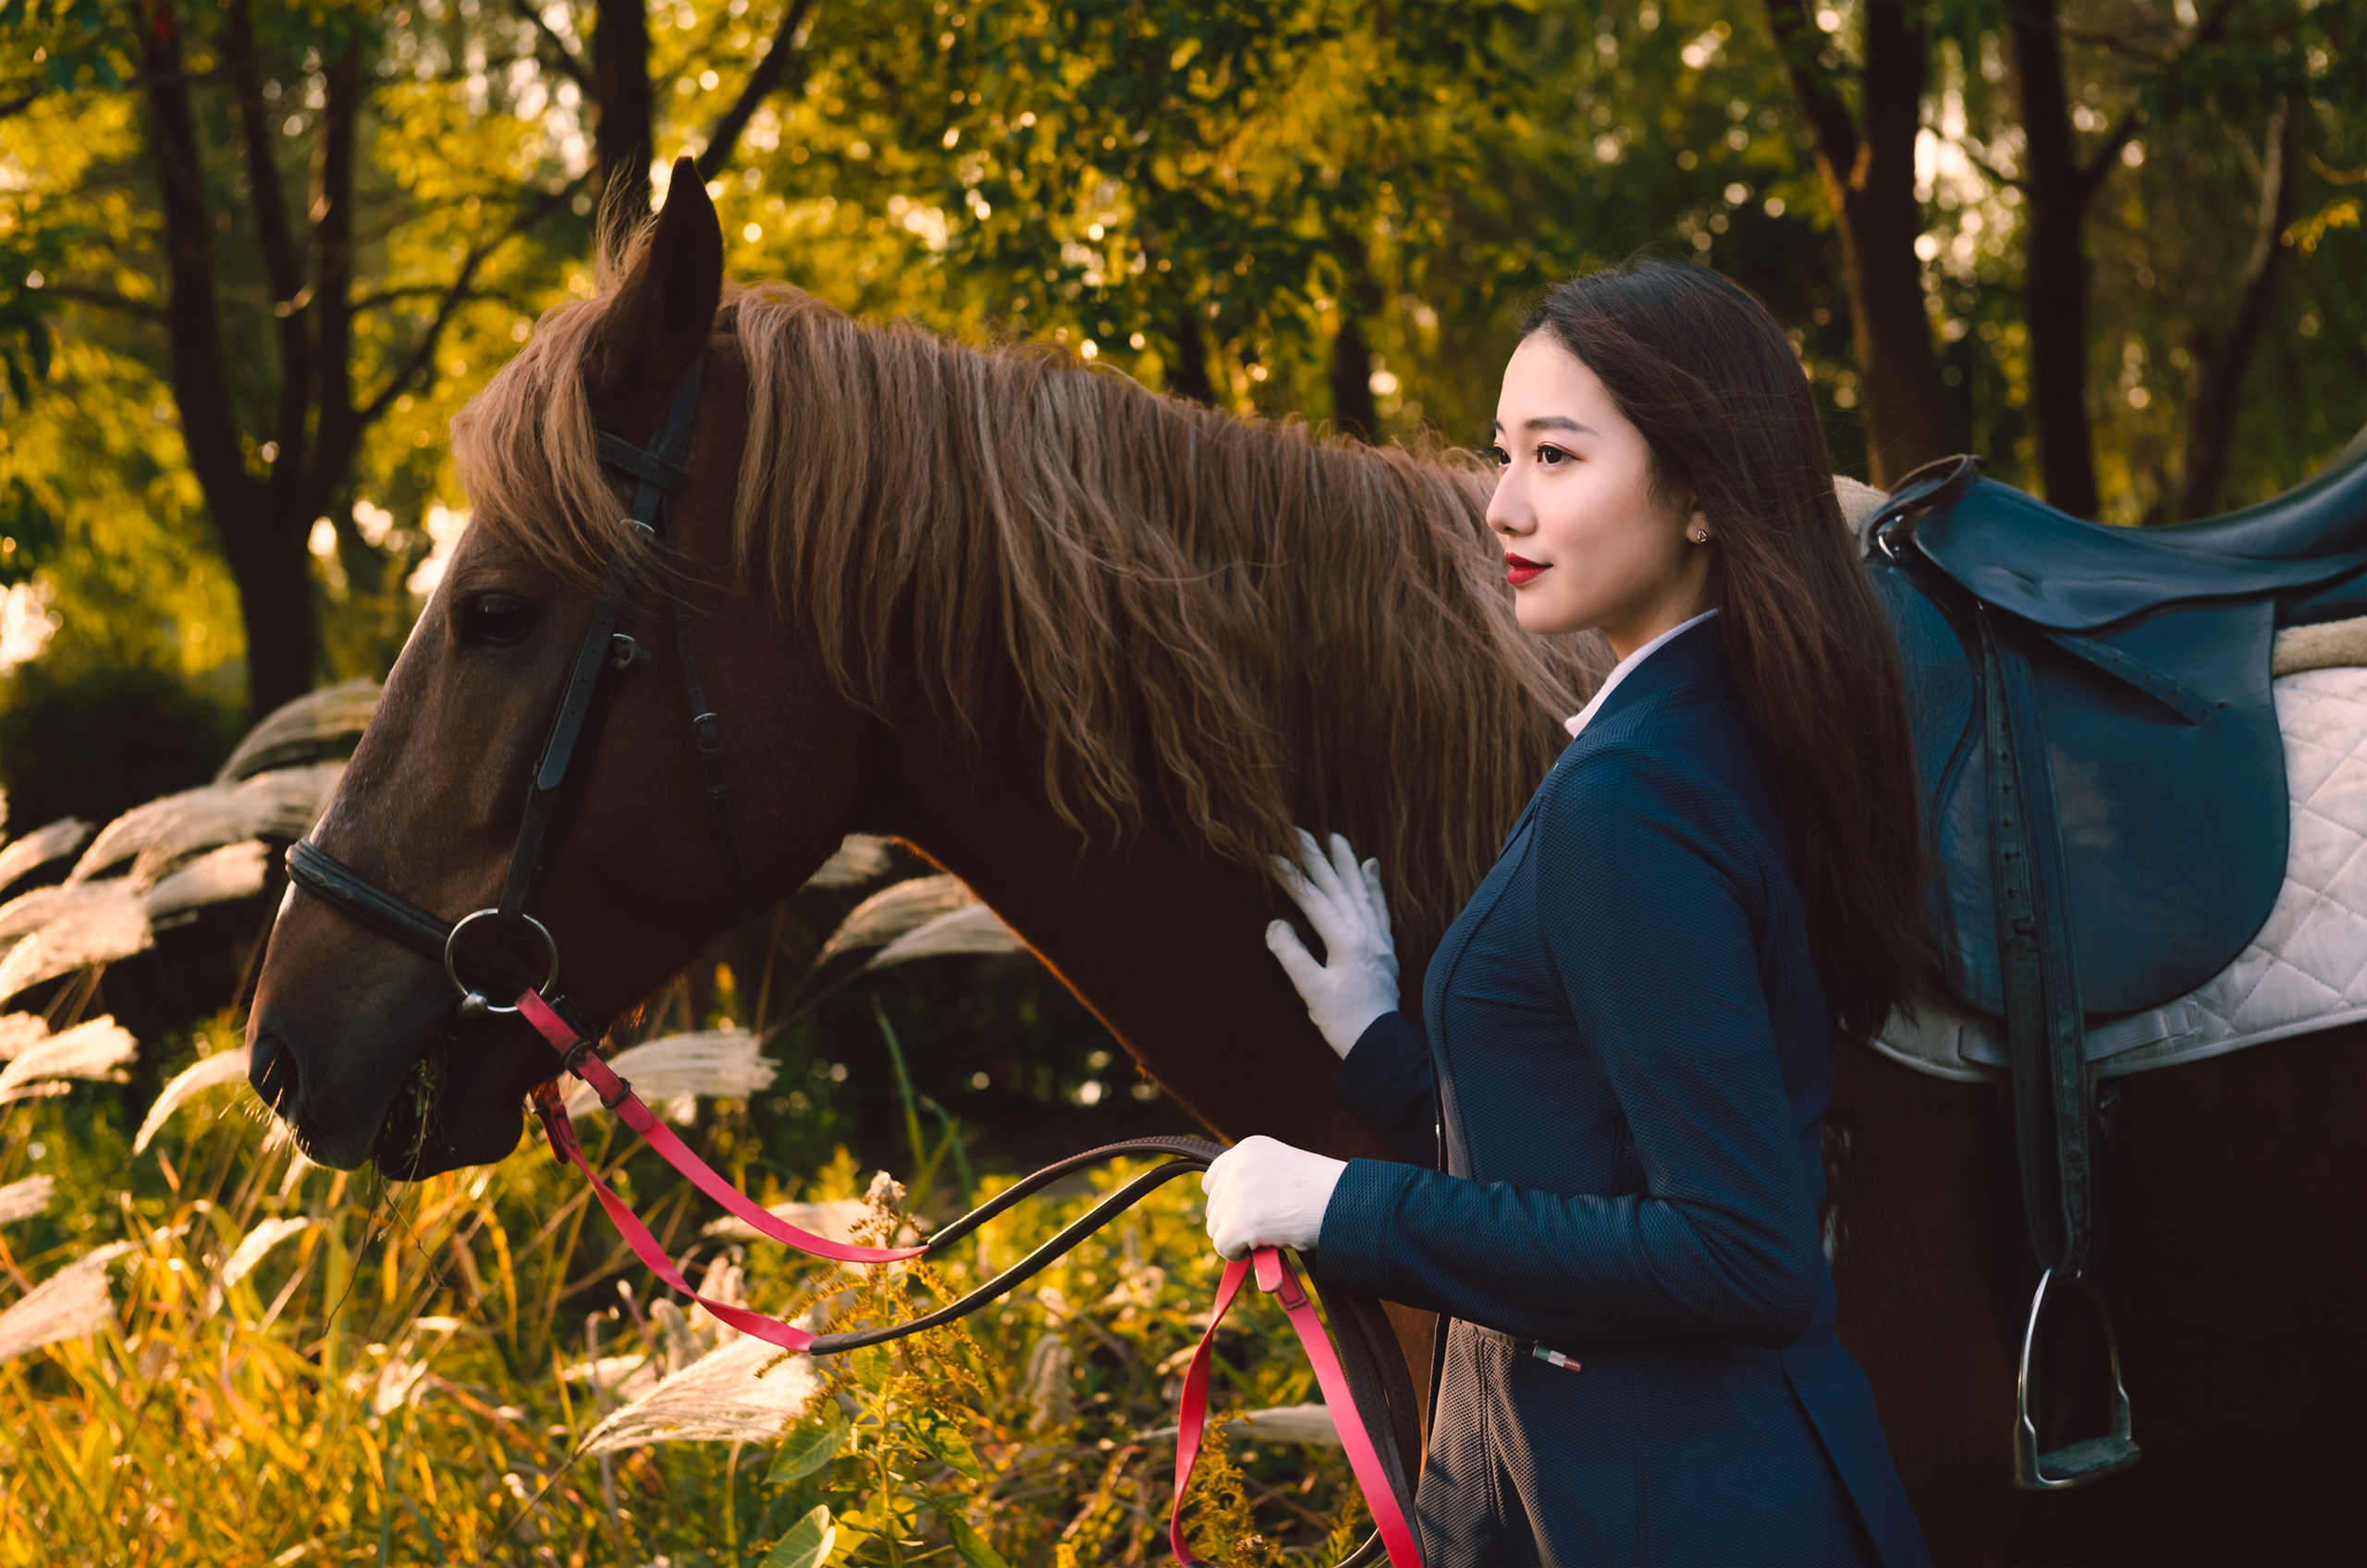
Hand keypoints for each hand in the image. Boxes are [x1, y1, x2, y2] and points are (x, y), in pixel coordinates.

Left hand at [1201, 1135, 1348, 1258]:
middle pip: (1213, 1206)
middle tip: (1264, 1227)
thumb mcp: (1285, 1171)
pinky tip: (1265, 1247)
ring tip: (1271, 1234)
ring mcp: (1237, 1193)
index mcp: (1249, 1149)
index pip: (1214, 1179)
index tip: (1242, 1213)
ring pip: (1217, 1229)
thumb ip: (1256, 1182)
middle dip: (1233, 1222)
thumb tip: (1229, 1214)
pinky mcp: (1240, 1222)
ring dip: (1239, 1238)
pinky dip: (1239, 1255)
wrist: (1347, 1202)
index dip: (1227, 1201)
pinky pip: (1223, 1247)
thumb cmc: (1324, 1192)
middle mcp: (1238, 1165)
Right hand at [1265, 829, 1399, 1058]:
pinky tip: (1370, 866)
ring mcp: (1378, 937)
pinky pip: (1378, 907)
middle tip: (1299, 831)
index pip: (1313, 899)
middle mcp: (1365, 932)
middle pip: (1337, 886)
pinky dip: (1373, 885)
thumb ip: (1292, 954)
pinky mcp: (1385, 946)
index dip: (1291, 876)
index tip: (1271, 855)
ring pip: (1359, 890)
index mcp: (1345, 940)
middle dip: (1316, 857)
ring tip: (1336, 837)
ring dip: (1346, 862)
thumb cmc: (1341, 1019)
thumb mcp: (1310, 989)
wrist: (1378, 1042)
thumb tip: (1276, 925)